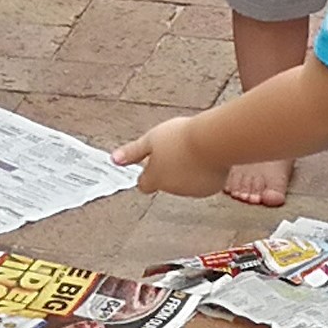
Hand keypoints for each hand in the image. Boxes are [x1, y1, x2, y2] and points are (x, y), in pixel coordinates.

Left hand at [111, 114, 227, 199]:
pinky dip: (205, 174)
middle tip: (177, 150)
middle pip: (167, 183)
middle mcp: (172, 189)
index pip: (144, 185)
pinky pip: (205, 182)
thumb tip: (114, 159)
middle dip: (170, 170)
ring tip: (194, 152)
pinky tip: (208, 158)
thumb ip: (132, 152)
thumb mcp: (151, 139)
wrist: (213, 141)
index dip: (148, 174)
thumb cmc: (182, 138)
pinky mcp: (211, 188)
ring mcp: (192, 190)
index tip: (153, 163)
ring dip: (188, 172)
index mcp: (155, 177)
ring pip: (187, 183)